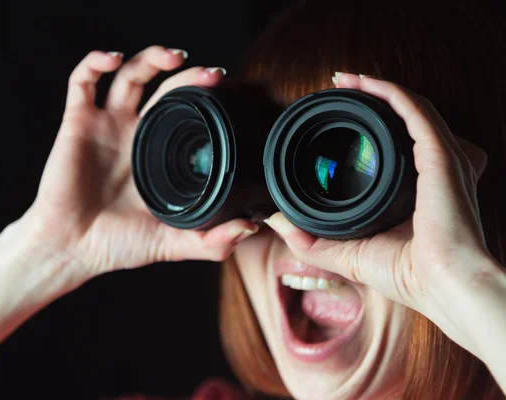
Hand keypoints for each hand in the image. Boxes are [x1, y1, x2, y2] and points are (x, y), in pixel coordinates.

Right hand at [22, 46, 257, 289]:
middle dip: (187, 75)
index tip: (226, 92)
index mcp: (156, 155)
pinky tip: (113, 58)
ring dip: (150, 58)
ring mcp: (106, 125)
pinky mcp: (77, 122)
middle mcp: (134, 134)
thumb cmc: (117, 246)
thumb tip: (251, 229)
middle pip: (162, 88)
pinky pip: (82, 81)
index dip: (203, 98)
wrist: (71, 250)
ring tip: (173, 56)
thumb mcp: (172, 243)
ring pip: (129, 75)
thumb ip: (210, 241)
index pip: (184, 113)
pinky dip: (95, 63)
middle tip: (212, 74)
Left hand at [264, 73, 498, 354]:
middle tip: (339, 88)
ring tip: (345, 79)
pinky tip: (364, 83)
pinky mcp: (442, 155)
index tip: (335, 114)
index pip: (394, 141)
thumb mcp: (346, 253)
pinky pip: (415, 111)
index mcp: (416, 186)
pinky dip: (390, 93)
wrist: (441, 284)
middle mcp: (432, 166)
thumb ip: (310, 240)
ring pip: (409, 106)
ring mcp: (441, 158)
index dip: (368, 122)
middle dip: (370, 97)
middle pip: (402, 117)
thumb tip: (276, 221)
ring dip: (376, 87)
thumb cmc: (406, 274)